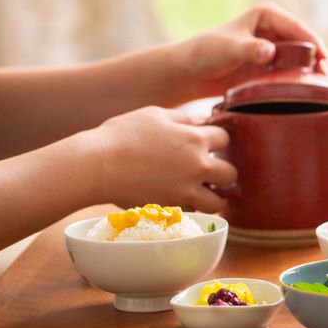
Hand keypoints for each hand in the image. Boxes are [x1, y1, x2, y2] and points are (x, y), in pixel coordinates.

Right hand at [91, 107, 235, 212]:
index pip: (224, 139)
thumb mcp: (156, 115)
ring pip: (217, 202)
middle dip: (221, 171)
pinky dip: (189, 207)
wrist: (97, 165)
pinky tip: (178, 197)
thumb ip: (184, 118)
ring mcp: (185, 191)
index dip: (215, 139)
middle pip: (230, 173)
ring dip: (212, 196)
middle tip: (207, 169)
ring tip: (198, 190)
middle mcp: (197, 166)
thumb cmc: (122, 134)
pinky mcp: (170, 208)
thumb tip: (202, 122)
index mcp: (196, 139)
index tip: (205, 142)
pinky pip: (191, 212)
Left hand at [173, 2, 327, 99]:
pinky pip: (292, 69)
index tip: (322, 57)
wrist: (191, 73)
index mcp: (266, 14)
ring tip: (320, 82)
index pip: (296, 26)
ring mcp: (274, 46)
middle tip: (324, 73)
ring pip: (301, 56)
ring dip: (310, 68)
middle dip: (316, 56)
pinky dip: (300, 77)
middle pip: (303, 41)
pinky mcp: (272, 64)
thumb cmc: (206, 54)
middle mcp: (274, 28)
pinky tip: (307, 88)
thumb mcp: (229, 49)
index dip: (312, 41)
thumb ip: (251, 49)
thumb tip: (270, 52)